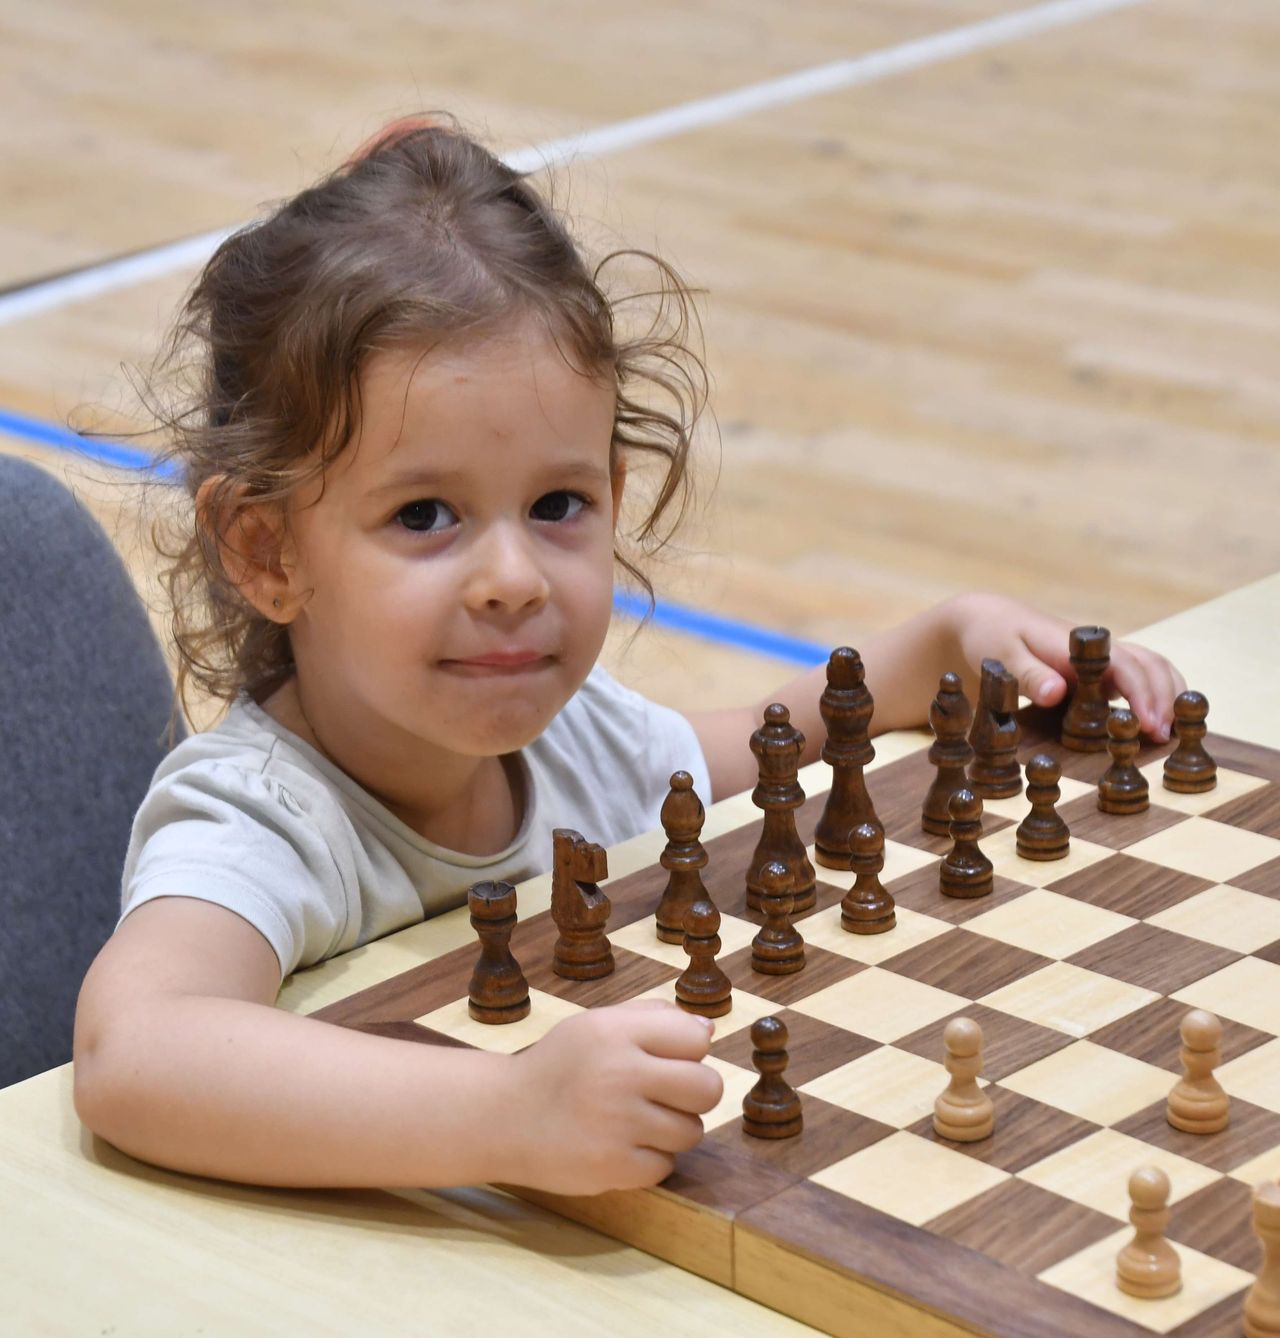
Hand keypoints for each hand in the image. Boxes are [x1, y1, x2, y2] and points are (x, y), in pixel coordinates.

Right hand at [505, 999, 723, 1195]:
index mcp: (615, 1032)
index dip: (689, 1051)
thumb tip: (708, 1030)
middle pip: (707, 1088)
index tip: (667, 1059)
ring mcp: (617, 1124)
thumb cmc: (559, 1066)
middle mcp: (618, 1073)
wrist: (502, 1116)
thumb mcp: (596, 1025)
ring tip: (637, 1121)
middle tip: (665, 1095)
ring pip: (691, 1131)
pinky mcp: (613, 1167)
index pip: (697, 1039)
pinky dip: (649, 1160)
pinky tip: (620, 1145)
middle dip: (694, 1094)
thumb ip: (651, 1018)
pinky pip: (665, 1165)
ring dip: (672, 1129)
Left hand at [950, 594, 1186, 741]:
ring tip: (1171, 733)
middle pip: (1148, 665)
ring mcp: (1100, 658)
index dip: (1142, 694)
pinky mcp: (1096, 670)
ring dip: (1166, 694)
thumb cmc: (992, 638)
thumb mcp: (1002, 656)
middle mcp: (1096, 649)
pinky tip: (1156, 721)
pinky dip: (1153, 694)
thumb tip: (1056, 693)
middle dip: (1164, 698)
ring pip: (1149, 668)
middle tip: (1166, 737)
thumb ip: (1029, 675)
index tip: (1151, 724)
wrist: (986, 621)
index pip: (1123, 665)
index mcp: (1077, 645)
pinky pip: (1135, 678)